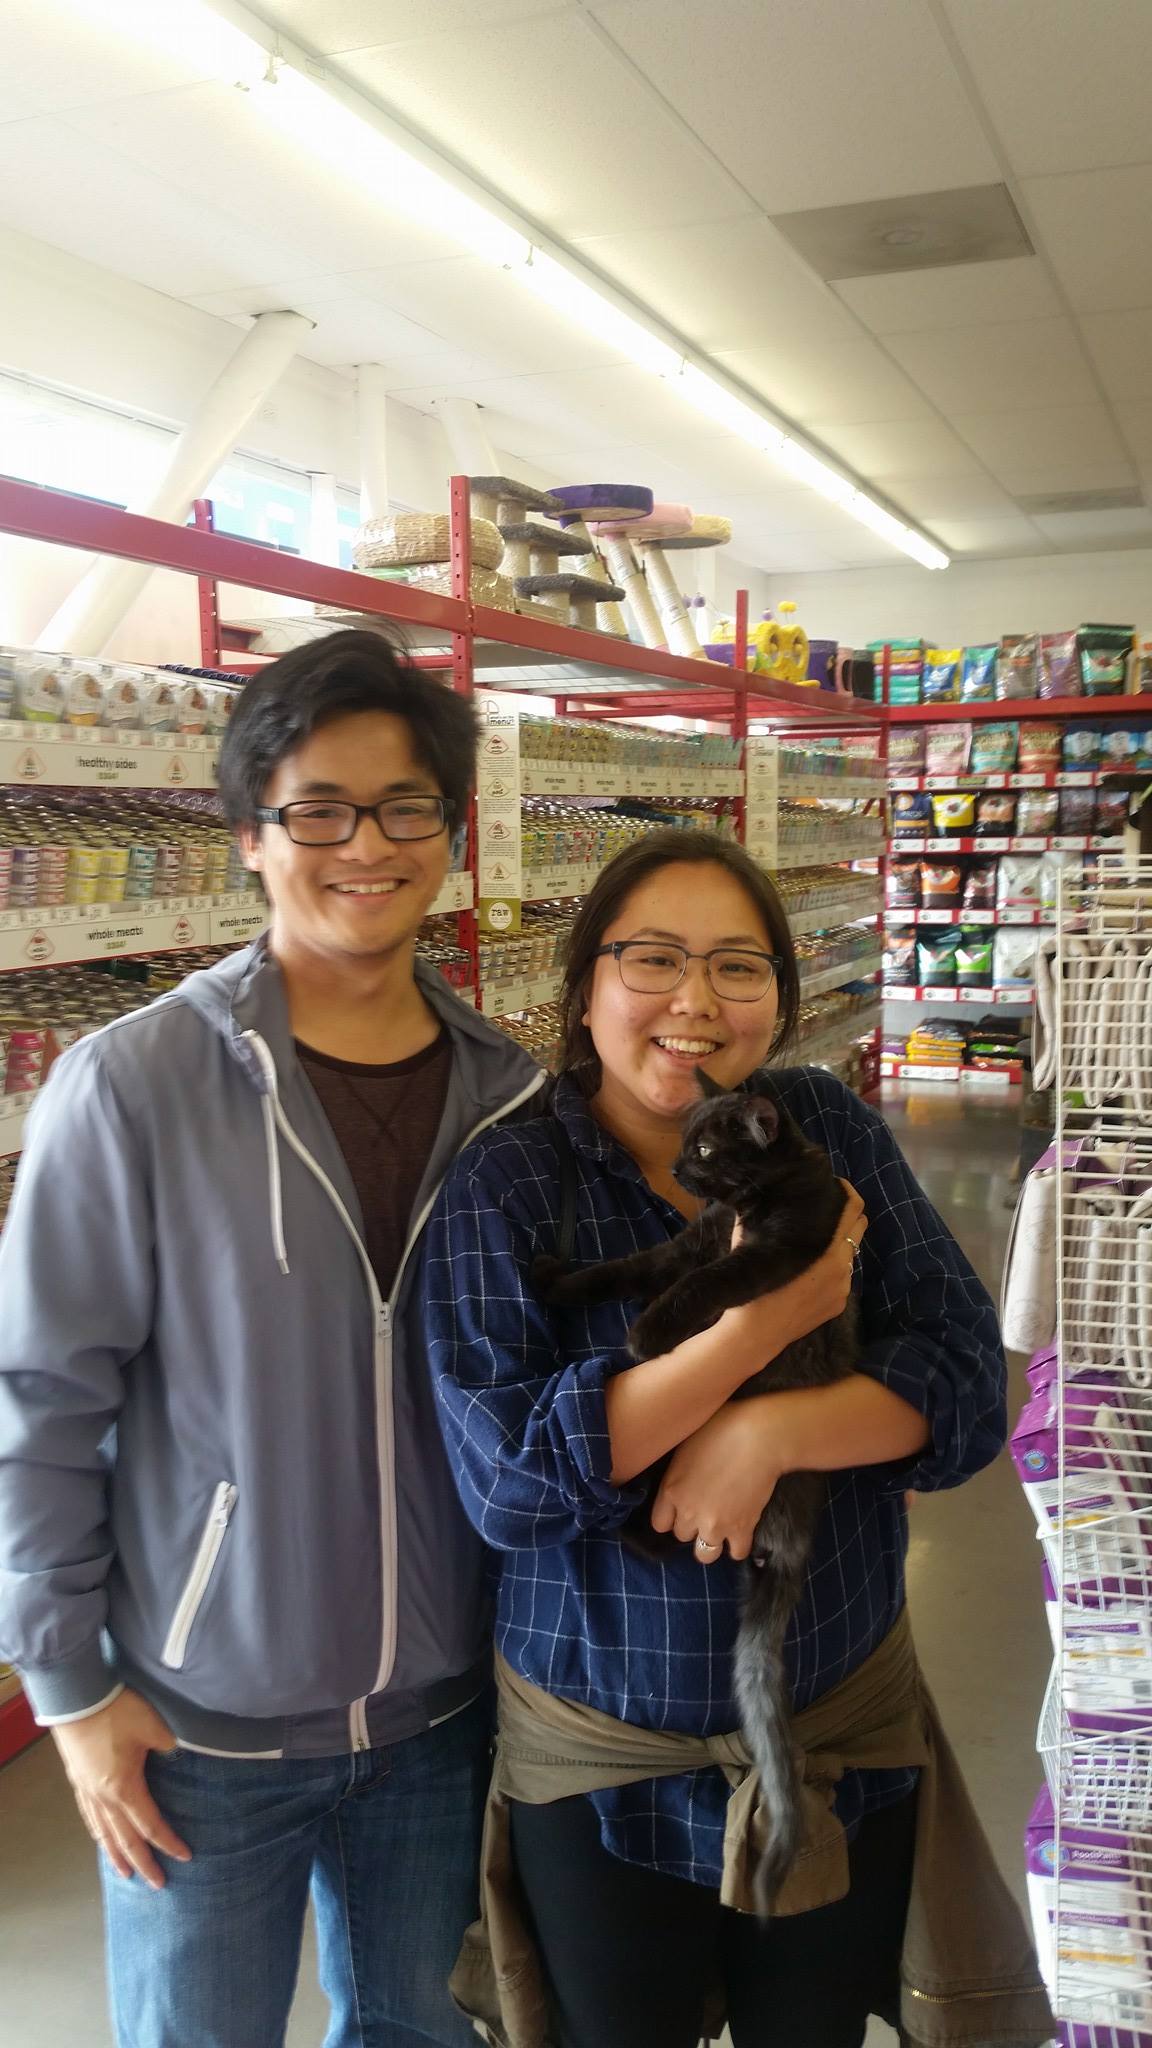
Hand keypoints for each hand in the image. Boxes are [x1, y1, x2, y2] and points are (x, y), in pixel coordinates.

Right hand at [52, 1688, 190, 1887]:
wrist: (78, 1698)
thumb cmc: (117, 1711)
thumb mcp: (153, 1727)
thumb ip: (169, 1748)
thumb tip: (177, 1757)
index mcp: (125, 1789)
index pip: (151, 1826)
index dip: (169, 1843)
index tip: (185, 1857)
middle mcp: (104, 1798)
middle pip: (126, 1840)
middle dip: (143, 1863)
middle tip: (157, 1885)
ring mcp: (88, 1792)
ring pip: (104, 1833)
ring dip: (116, 1855)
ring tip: (126, 1874)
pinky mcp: (78, 1782)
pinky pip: (90, 1818)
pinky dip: (99, 1834)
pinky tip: (102, 1839)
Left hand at [650, 1399, 784, 1561]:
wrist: (759, 1436)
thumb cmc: (721, 1427)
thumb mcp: (686, 1443)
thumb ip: (676, 1470)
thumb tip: (677, 1478)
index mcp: (671, 1490)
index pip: (659, 1523)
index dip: (671, 1516)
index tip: (681, 1509)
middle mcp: (689, 1512)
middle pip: (682, 1536)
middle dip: (692, 1525)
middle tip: (705, 1510)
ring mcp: (715, 1524)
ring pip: (704, 1554)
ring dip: (710, 1542)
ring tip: (720, 1528)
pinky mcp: (742, 1529)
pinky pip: (736, 1552)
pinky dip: (738, 1545)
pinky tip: (741, 1531)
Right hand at [724, 1180, 865, 1370]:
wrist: (755, 1335)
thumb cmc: (754, 1287)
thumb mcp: (753, 1245)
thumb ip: (763, 1219)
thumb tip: (763, 1194)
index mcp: (827, 1251)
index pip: (854, 1211)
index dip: (848, 1193)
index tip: (837, 1186)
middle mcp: (843, 1268)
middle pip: (860, 1228)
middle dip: (847, 1216)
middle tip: (828, 1209)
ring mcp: (844, 1289)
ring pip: (849, 1255)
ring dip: (839, 1244)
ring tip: (815, 1242)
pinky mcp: (839, 1305)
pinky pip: (842, 1278)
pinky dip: (832, 1269)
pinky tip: (810, 1272)